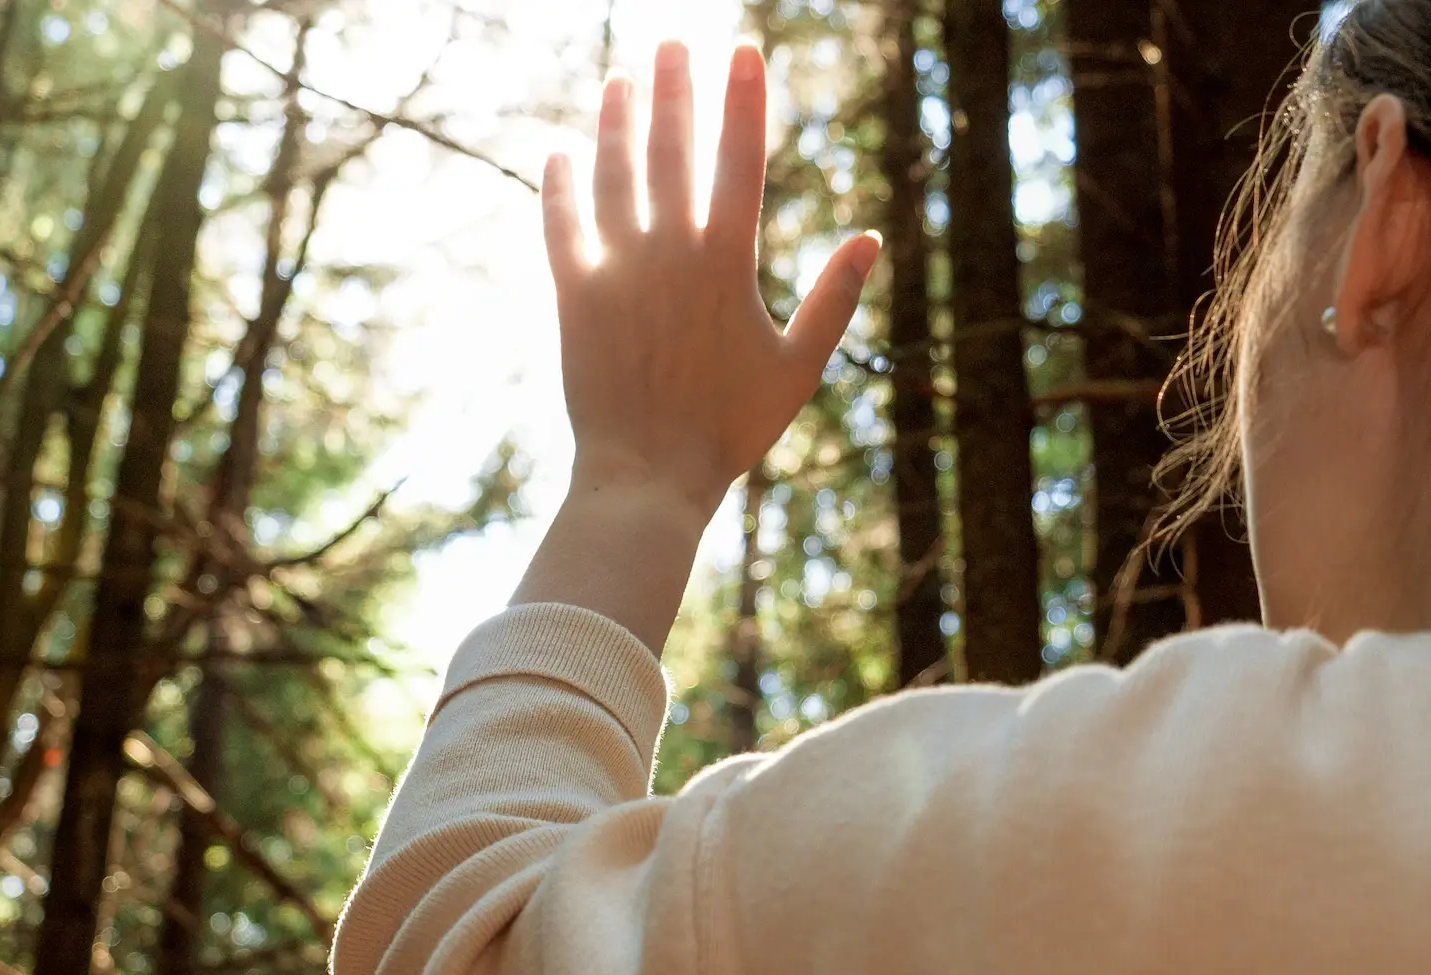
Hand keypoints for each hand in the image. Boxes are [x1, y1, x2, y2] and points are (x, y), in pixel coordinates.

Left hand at [541, 41, 882, 514]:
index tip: (744, 50)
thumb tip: (871, 238)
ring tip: (620, 81)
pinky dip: (559, 186)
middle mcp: (669, 252)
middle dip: (673, 89)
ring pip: (613, 175)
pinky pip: (562, 225)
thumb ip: (834, 299)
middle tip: (671, 43)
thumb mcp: (799, 367)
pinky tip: (560, 153)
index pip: (740, 160)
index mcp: (727, 263)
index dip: (743, 100)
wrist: (649, 474)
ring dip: (616, 122)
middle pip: (670, 149)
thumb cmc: (732, 427)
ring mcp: (617, 269)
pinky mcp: (574, 296)